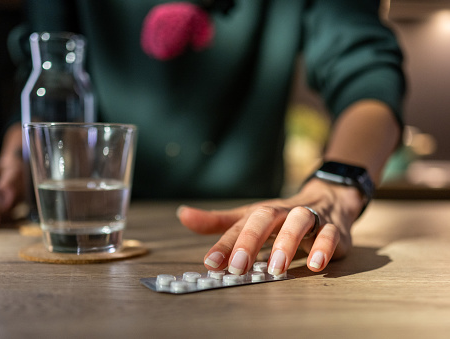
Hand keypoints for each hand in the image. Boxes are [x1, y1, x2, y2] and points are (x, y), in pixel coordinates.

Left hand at [177, 179, 363, 273]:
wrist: (328, 200)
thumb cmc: (281, 216)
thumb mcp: (250, 217)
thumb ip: (219, 222)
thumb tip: (183, 215)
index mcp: (262, 212)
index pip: (240, 225)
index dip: (224, 243)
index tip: (210, 263)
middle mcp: (284, 212)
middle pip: (266, 218)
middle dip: (250, 241)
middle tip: (238, 267)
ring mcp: (310, 218)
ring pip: (300, 221)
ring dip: (287, 243)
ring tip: (276, 267)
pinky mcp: (334, 229)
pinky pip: (331, 234)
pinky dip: (324, 247)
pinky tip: (316, 264)